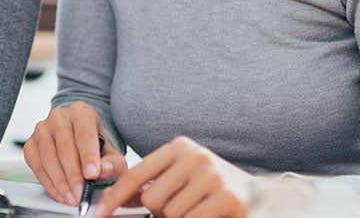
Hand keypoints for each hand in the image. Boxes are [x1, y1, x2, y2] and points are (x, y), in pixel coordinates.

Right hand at [23, 102, 129, 206]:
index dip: (88, 156)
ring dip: (59, 182)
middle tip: (80, 194)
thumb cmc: (95, 148)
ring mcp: (41, 129)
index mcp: (81, 112)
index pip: (84, 133)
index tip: (92, 175)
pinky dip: (48, 183)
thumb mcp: (111, 155)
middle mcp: (59, 117)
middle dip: (73, 174)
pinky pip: (36, 165)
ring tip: (71, 198)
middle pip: (65, 146)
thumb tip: (103, 170)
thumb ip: (112, 163)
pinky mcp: (30, 144)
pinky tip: (60, 194)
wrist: (78, 142)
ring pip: (48, 157)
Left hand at [96, 136, 253, 217]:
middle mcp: (195, 156)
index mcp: (180, 147)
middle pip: (151, 198)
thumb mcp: (180, 178)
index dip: (114, 196)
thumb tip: (114, 200)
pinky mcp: (226, 197)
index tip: (100, 212)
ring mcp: (212, 175)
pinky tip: (208, 214)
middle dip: (160, 211)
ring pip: (170, 213)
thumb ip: (150, 185)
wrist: (260, 196)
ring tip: (198, 209)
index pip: (136, 174)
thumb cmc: (213, 188)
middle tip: (182, 207)